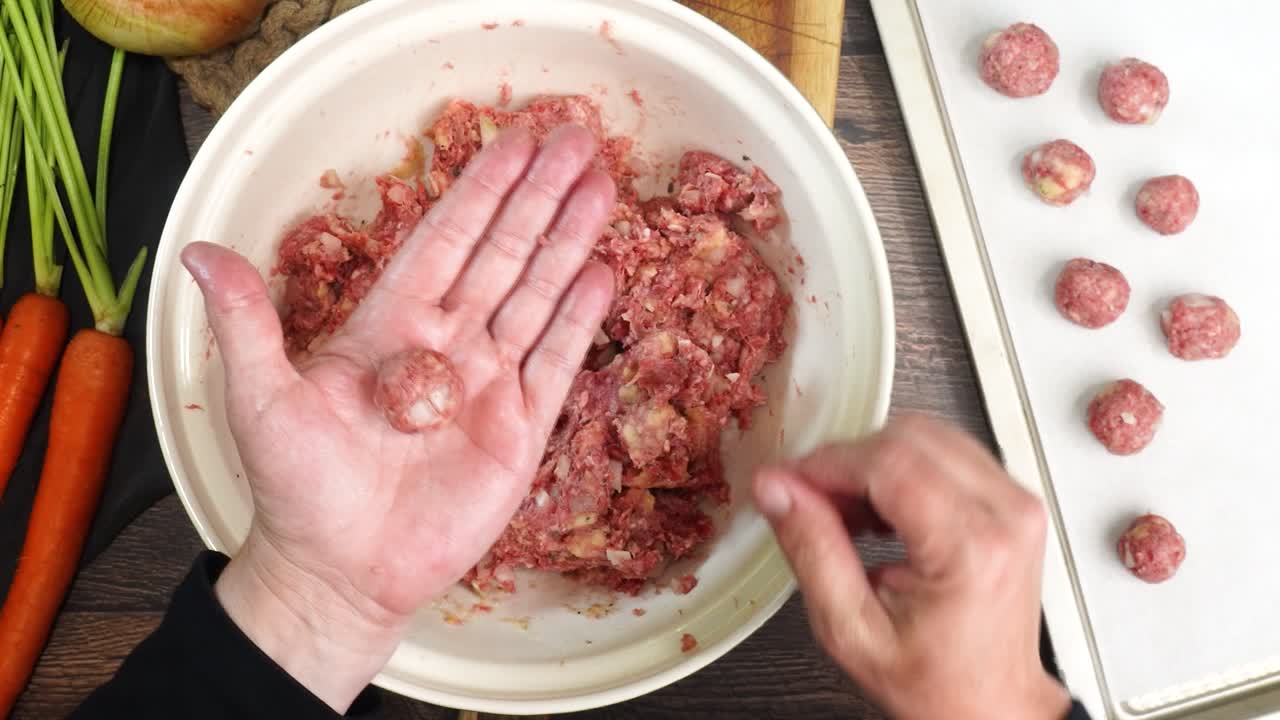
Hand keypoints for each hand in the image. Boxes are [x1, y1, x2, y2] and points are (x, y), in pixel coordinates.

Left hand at [182, 125, 615, 710]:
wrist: (340, 574)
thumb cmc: (297, 490)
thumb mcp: (262, 400)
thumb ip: (247, 322)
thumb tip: (198, 251)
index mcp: (389, 325)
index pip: (446, 239)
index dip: (481, 189)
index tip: (513, 142)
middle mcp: (445, 343)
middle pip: (503, 254)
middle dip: (540, 197)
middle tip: (577, 138)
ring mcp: (488, 384)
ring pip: (537, 296)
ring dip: (569, 242)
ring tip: (602, 188)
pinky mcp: (519, 430)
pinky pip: (555, 364)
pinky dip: (579, 319)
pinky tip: (602, 275)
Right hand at [753, 416, 1071, 719]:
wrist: (990, 702)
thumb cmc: (935, 681)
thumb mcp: (852, 629)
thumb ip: (812, 550)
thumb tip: (777, 489)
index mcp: (971, 548)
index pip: (887, 462)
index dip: (826, 464)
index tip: (789, 481)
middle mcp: (1005, 514)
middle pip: (906, 438)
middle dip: (847, 462)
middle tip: (813, 502)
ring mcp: (1016, 501)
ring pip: (925, 435)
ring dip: (873, 464)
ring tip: (848, 514)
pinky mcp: (1012, 498)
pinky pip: (946, 451)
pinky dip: (901, 470)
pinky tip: (880, 511)